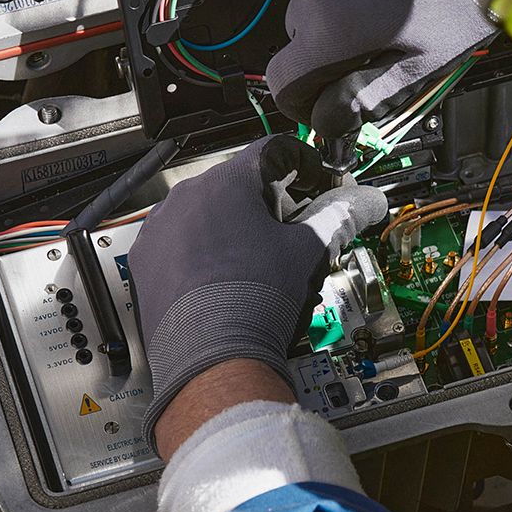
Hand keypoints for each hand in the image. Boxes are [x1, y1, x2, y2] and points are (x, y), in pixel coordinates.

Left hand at [127, 135, 386, 447]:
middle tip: (292, 234)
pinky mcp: (145, 261)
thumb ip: (340, 215)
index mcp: (227, 181)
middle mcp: (185, 197)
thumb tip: (366, 202)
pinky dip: (203, 253)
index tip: (318, 191)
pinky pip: (179, 242)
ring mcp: (160, 229)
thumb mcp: (308, 251)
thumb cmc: (255, 302)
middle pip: (239, 181)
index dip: (306, 168)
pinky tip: (224, 280)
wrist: (211, 359)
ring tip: (257, 264)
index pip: (275, 151)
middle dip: (270, 202)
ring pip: (206, 212)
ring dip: (234, 227)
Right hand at [265, 0, 495, 140]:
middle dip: (327, 45)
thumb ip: (370, 93)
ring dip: (340, 0)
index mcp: (335, 26)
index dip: (300, 98)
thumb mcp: (425, 61)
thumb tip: (334, 116)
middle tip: (373, 44)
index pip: (282, 77)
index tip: (321, 101)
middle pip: (299, 31)